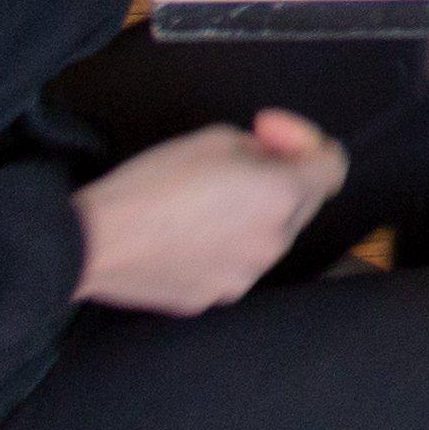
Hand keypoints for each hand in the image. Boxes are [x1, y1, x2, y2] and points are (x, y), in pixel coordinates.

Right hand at [71, 111, 342, 310]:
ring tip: (205, 198)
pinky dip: (222, 245)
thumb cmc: (152, 184)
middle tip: (238, 159)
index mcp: (283, 197)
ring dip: (252, 214)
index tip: (269, 132)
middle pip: (302, 203)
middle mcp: (274, 244)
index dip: (306, 141)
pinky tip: (185, 232)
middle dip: (280, 177)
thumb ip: (261, 148)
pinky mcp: (212, 298)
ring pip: (266, 237)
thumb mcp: (215, 139)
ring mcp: (244, 278)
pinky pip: (233, 264)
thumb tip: (271, 160)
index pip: (333, 168)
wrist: (95, 243)